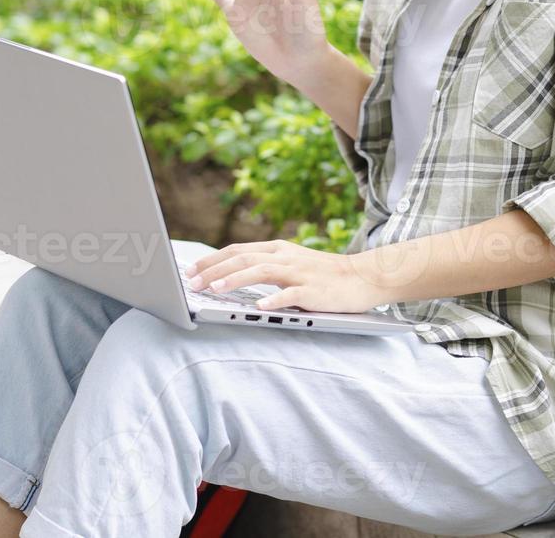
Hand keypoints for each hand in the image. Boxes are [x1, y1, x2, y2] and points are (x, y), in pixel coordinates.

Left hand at [182, 239, 387, 313]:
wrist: (362, 277)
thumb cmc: (323, 274)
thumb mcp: (292, 262)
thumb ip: (266, 265)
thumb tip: (231, 274)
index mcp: (278, 249)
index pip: (238, 249)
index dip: (212, 260)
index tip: (191, 271)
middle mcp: (285, 257)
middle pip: (244, 258)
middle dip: (214, 270)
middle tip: (192, 283)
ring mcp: (299, 273)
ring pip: (261, 271)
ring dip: (235, 279)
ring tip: (215, 290)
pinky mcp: (312, 290)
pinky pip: (290, 294)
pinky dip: (273, 299)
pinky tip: (258, 306)